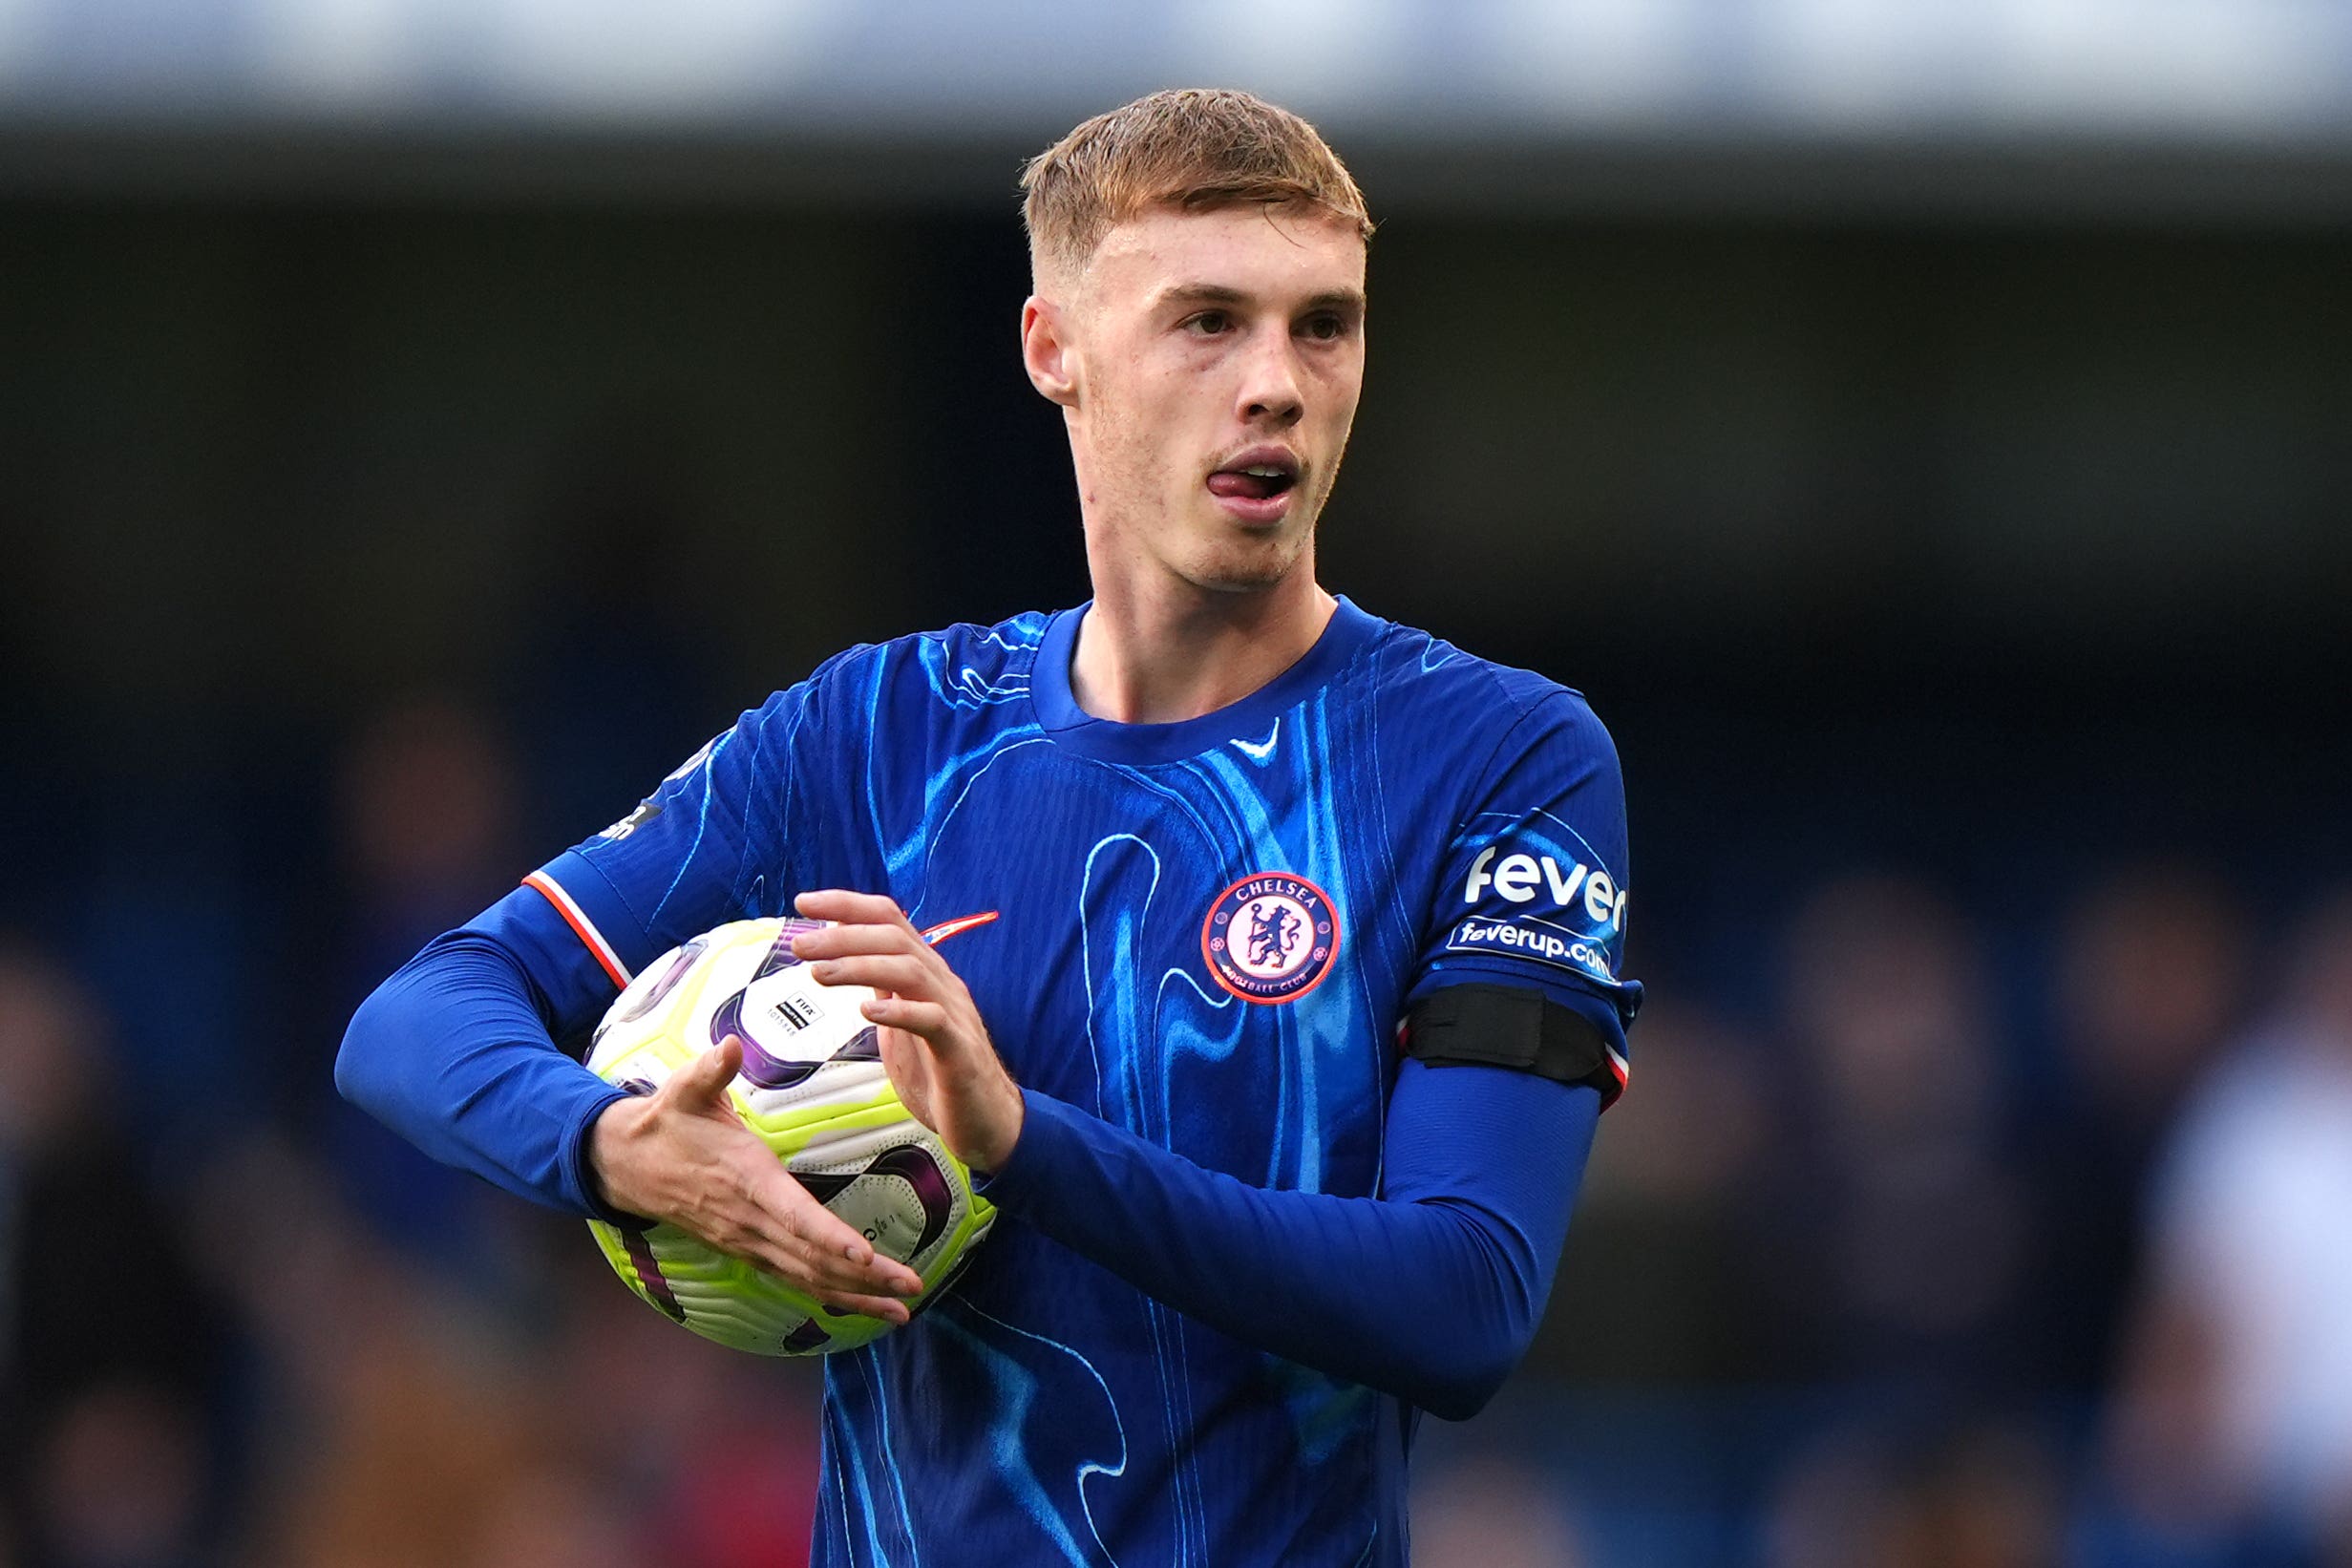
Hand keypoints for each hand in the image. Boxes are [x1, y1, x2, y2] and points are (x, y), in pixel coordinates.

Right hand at [586, 1034, 924, 1321]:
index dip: (830, 1238)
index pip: (793, 1216)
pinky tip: (865, 1305)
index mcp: (747, 1180)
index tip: (864, 1255)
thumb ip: (711, 1070)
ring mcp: (748, 1243)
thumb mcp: (685, 1089)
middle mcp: (751, 1221)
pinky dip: (832, 1296)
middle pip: (812, 1258)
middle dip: (864, 1277)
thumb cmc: (667, 1122)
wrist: (626, 1165)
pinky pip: (795, 1280)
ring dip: (856, 1296)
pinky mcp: (748, 1251)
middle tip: (912, 1287)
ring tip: (902, 1311)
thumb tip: (729, 1046)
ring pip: (808, 1278)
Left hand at [792, 890, 1025, 1173]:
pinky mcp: (959, 1050)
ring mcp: (953, 1013)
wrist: (986, 1120)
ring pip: (909, 970)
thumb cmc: (939, 1072)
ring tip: (818, 973)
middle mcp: (941, 983)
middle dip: (843, 935)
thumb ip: (881, 989)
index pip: (889, 920)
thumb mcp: (901, 1023)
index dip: (847, 905)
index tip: (803, 902)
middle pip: (894, 938)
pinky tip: (868, 1012)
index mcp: (925, 973)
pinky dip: (900, 1011)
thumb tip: (843, 958)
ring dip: (860, 966)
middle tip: (799, 944)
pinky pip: (932, 1020)